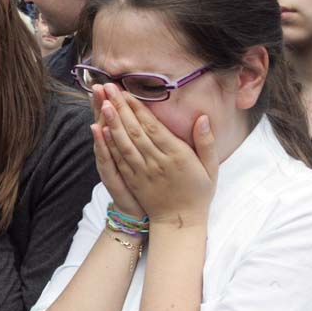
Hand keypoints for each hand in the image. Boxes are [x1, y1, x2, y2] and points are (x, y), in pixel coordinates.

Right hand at [90, 84, 143, 217]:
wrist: (141, 214)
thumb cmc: (147, 186)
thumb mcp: (145, 160)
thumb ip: (144, 138)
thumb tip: (142, 116)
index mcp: (125, 147)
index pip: (118, 120)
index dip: (113, 102)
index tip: (110, 82)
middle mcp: (114, 154)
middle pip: (107, 125)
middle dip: (103, 104)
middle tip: (99, 84)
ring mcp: (111, 165)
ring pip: (105, 139)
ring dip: (101, 119)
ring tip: (99, 101)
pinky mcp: (112, 177)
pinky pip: (105, 159)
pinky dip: (101, 145)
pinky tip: (98, 130)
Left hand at [99, 83, 217, 225]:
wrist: (180, 223)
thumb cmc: (198, 192)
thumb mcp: (211, 167)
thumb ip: (206, 142)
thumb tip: (203, 117)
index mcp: (177, 155)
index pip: (153, 127)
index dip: (138, 108)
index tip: (126, 91)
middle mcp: (157, 162)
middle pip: (135, 131)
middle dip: (120, 107)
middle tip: (108, 87)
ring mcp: (143, 172)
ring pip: (124, 143)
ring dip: (111, 122)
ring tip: (103, 103)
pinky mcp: (133, 181)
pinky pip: (119, 160)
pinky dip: (109, 144)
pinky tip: (100, 130)